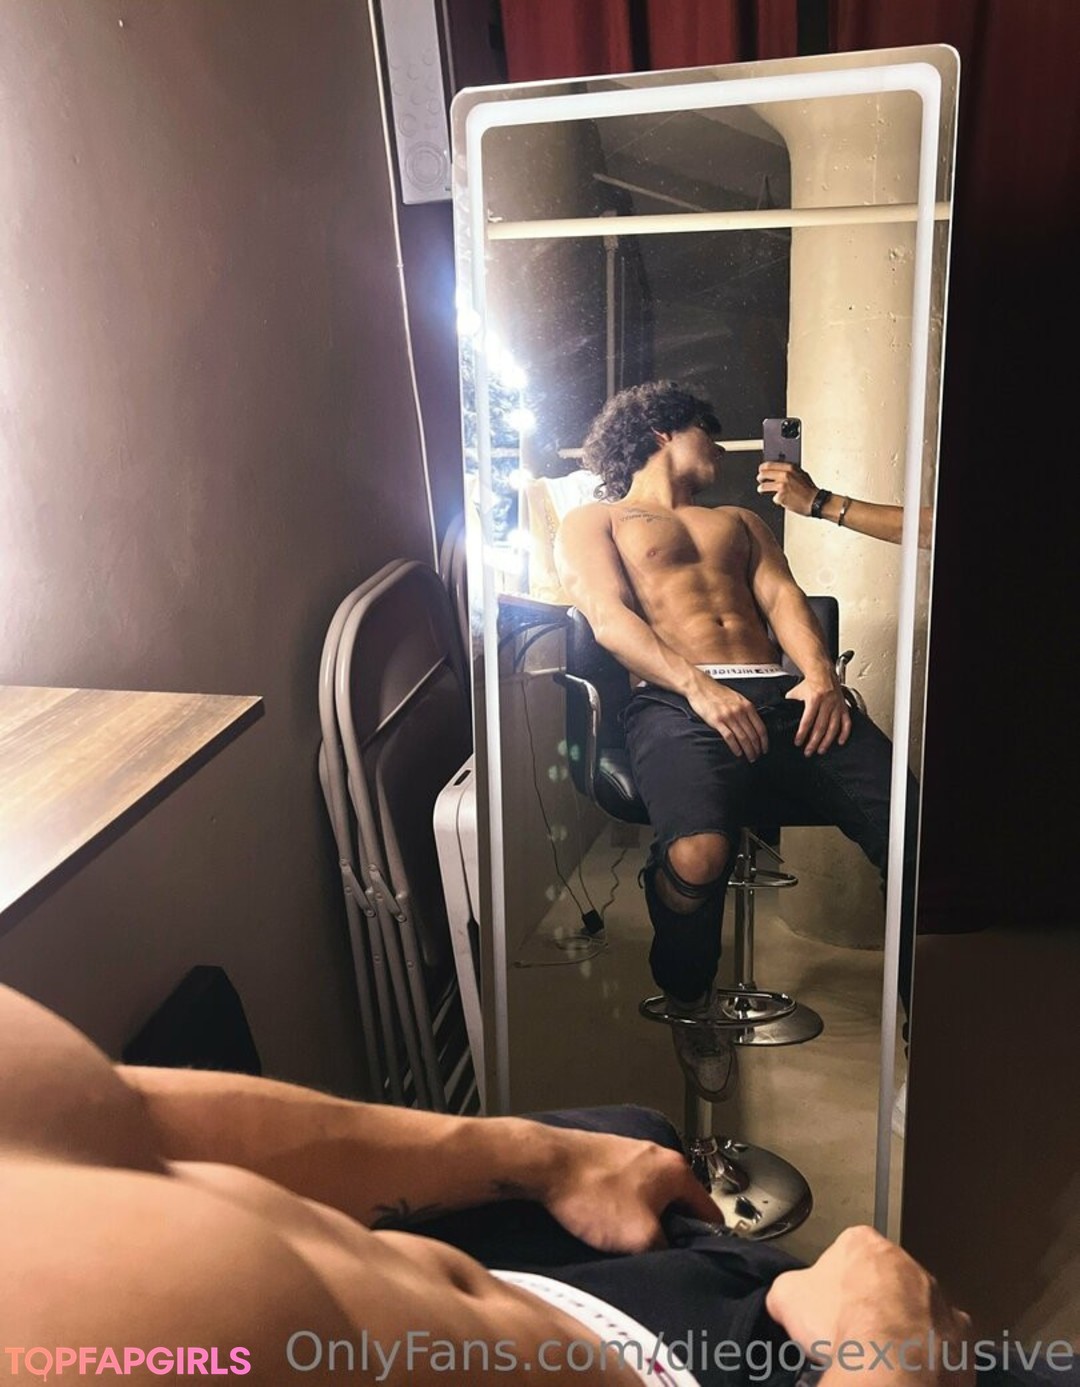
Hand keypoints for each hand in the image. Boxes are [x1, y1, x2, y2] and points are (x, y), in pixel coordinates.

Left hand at [538, 1127, 722, 1254]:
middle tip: (655, 1252)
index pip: (710, 1212)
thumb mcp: (640, 1237)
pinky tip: (605, 1219)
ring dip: (644, 1218)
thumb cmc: (592, 1194)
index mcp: (677, 1171)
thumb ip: (667, 1250)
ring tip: (626, 1238)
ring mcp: (633, 1152)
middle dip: (670, 1229)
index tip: (698, 1260)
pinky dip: (622, 1206)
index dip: (707, 1241)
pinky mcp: (609, 1156)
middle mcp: (659, 1156)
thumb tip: (673, 1257)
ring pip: (652, 1196)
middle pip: (680, 1204)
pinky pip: (628, 1188)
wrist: (545, 1163)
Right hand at [688, 674, 768, 759]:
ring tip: (749, 757)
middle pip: (753, 735)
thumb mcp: (737, 698)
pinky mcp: (717, 721)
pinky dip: (735, 747)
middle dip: (756, 748)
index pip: (760, 727)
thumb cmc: (717, 692)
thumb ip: (746, 710)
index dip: (764, 741)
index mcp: (747, 706)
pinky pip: (730, 737)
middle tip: (756, 756)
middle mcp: (739, 711)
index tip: (764, 748)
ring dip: (748, 750)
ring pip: (743, 738)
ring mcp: (729, 716)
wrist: (701, 686)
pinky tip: (737, 752)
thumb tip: (753, 723)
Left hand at [758, 462, 819, 514]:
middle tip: (760, 481)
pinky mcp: (780, 497)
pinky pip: (773, 498)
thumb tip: (776, 469)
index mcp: (790, 468)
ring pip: (763, 487)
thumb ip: (789, 471)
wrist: (815, 502)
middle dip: (760, 478)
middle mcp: (785, 475)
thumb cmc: (809, 490)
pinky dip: (777, 500)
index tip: (761, 470)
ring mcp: (782, 486)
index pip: (769, 464)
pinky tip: (784, 500)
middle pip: (763, 474)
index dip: (762, 468)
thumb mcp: (801, 474)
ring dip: (762, 489)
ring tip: (763, 491)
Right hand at [766, 1225, 973, 1386]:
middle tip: (850, 1333)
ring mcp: (938, 1300)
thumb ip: (788, 1288)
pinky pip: (942, 1346)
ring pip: (916, 1311)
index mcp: (864, 1243)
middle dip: (870, 1304)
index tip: (827, 1304)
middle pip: (884, 1281)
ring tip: (876, 1358)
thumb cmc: (843, 1324)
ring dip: (901, 1330)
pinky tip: (907, 1371)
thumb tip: (786, 1298)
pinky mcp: (959, 1338)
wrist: (888, 1366)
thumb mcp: (787, 1295)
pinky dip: (928, 1358)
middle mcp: (907, 1264)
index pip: (845, 1252)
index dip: (833, 1281)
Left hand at [786, 677, 850, 755]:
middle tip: (808, 752)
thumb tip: (782, 714)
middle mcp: (827, 703)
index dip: (802, 733)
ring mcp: (837, 706)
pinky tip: (839, 742)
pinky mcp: (844, 708)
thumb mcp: (796, 692)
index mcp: (814, 699)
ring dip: (827, 741)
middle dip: (814, 742)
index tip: (798, 742)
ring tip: (820, 750)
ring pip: (833, 727)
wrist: (823, 673)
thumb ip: (790, 704)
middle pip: (820, 727)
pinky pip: (846, 723)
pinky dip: (844, 733)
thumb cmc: (809, 683)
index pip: (807, 720)